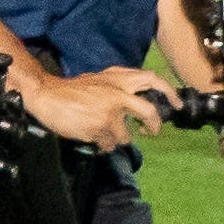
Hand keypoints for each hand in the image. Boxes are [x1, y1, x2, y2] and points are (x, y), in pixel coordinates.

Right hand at [16, 61, 178, 147]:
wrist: (46, 95)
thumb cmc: (73, 90)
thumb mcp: (100, 80)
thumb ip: (120, 87)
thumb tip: (139, 103)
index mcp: (117, 78)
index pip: (151, 79)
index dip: (169, 92)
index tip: (177, 105)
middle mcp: (117, 93)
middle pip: (149, 111)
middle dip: (153, 125)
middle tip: (151, 131)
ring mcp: (109, 112)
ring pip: (126, 136)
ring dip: (115, 137)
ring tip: (99, 130)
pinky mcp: (100, 128)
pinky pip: (109, 145)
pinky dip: (101, 144)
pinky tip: (90, 135)